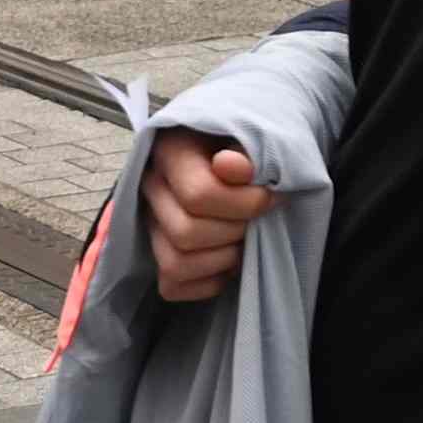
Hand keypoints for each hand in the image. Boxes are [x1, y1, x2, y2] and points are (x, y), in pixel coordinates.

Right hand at [141, 136, 263, 304]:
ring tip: (245, 240)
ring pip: (175, 264)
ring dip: (223, 260)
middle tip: (257, 220)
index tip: (272, 197)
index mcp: (171, 150)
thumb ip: (246, 150)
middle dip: (234, 232)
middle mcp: (151, 187)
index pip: (198, 193)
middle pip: (185, 233)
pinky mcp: (156, 254)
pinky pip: (172, 286)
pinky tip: (230, 259)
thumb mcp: (252, 136)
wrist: (238, 154)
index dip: (245, 203)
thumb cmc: (247, 146)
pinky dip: (209, 281)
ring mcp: (150, 223)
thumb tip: (231, 167)